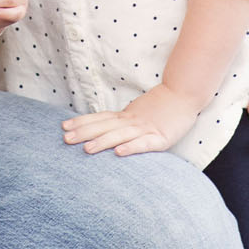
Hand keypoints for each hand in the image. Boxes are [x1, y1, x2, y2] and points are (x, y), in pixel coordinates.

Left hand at [63, 84, 201, 155]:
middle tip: (66, 139)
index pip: (99, 118)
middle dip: (84, 133)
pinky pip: (144, 144)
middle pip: (104, 126)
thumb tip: (102, 128)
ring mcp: (146, 129)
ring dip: (102, 142)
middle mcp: (132, 121)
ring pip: (120, 135)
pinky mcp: (161, 138)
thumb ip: (121, 120)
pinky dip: (131, 148)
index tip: (63, 127)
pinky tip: (118, 153)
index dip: (82, 122)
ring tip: (86, 149)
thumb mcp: (136, 112)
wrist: (184, 95)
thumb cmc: (159, 108)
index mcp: (125, 115)